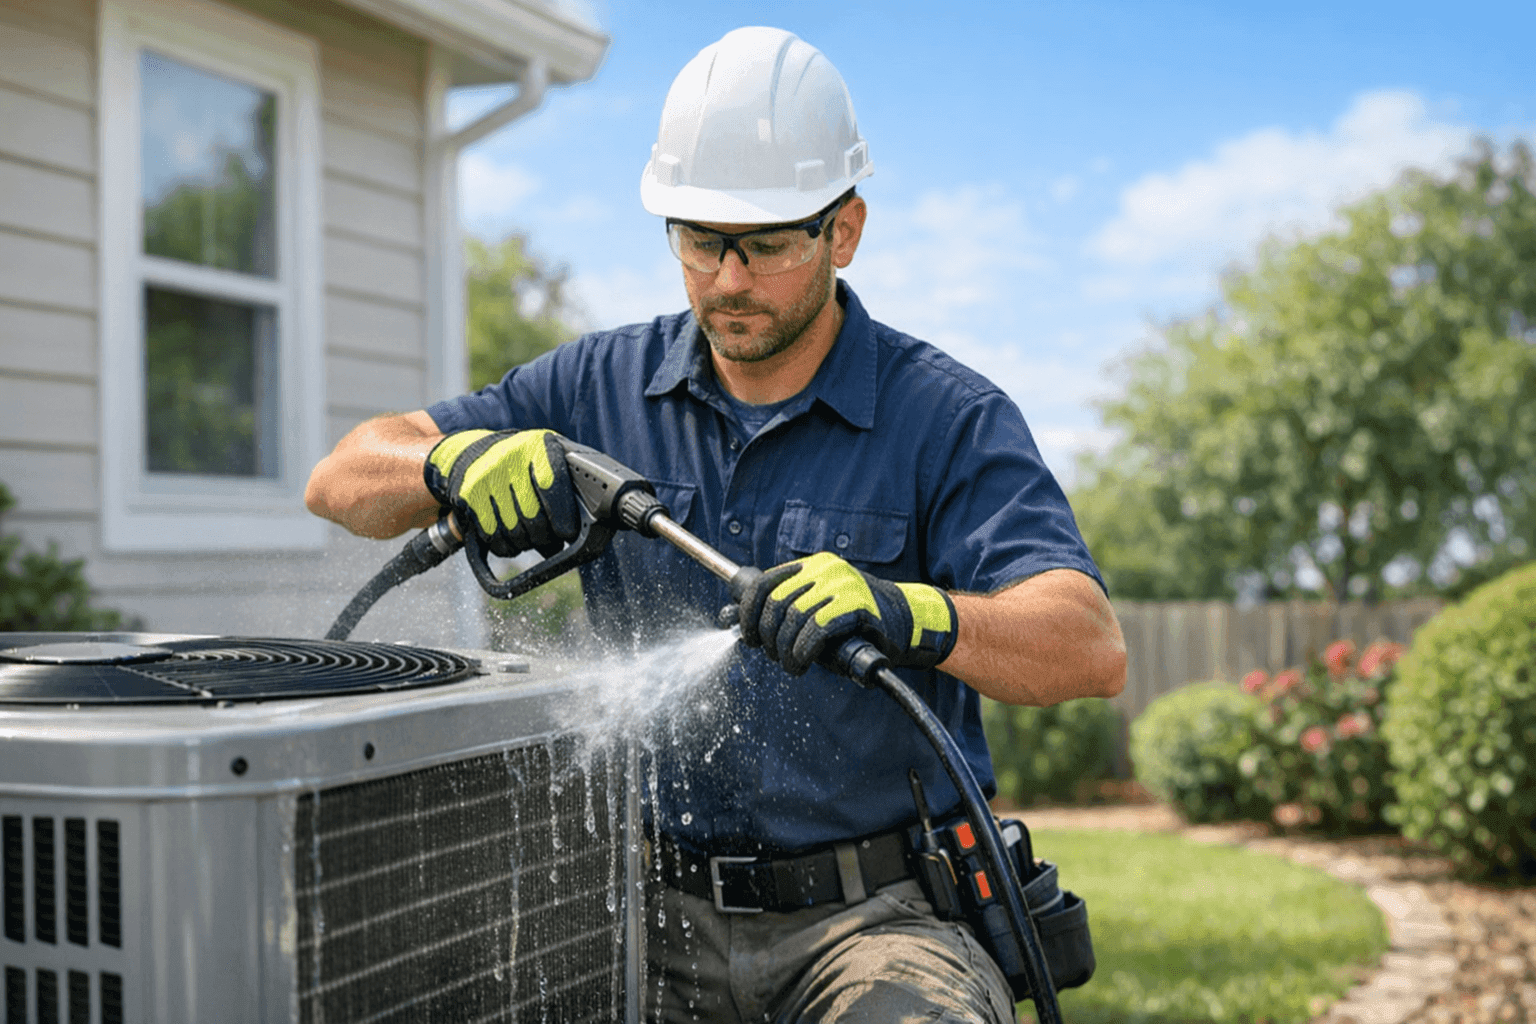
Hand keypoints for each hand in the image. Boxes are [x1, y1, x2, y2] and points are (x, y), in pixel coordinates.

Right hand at [423, 429, 578, 555]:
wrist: (471, 453)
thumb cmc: (522, 463)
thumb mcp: (547, 458)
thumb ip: (567, 482)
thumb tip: (589, 523)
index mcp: (538, 446)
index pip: (553, 488)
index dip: (563, 518)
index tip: (568, 532)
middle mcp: (510, 458)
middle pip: (534, 518)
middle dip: (546, 537)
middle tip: (552, 540)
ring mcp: (487, 478)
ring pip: (514, 532)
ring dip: (527, 543)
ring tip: (532, 537)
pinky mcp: (469, 496)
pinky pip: (493, 537)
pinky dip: (506, 546)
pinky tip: (512, 538)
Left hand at [737, 551, 957, 674]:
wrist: (909, 623)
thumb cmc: (857, 625)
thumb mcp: (815, 614)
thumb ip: (781, 616)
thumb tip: (731, 622)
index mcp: (810, 567)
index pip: (762, 584)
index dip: (747, 614)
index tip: (749, 638)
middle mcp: (823, 569)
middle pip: (775, 603)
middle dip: (768, 637)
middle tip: (775, 657)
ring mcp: (841, 584)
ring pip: (794, 617)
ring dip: (786, 650)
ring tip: (793, 666)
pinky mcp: (857, 604)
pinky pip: (818, 628)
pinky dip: (804, 650)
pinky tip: (803, 662)